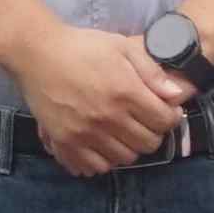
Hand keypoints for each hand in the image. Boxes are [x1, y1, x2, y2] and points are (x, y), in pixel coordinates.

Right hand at [12, 21, 195, 176]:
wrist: (37, 54)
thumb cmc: (83, 46)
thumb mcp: (123, 47)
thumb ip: (152, 71)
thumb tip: (176, 95)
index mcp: (125, 92)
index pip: (164, 122)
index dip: (170, 117)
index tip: (163, 111)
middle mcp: (108, 118)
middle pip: (147, 144)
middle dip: (152, 133)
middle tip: (144, 121)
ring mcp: (85, 133)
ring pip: (124, 158)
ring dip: (129, 147)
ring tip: (123, 132)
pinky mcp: (65, 142)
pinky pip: (94, 166)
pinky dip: (103, 160)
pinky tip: (102, 144)